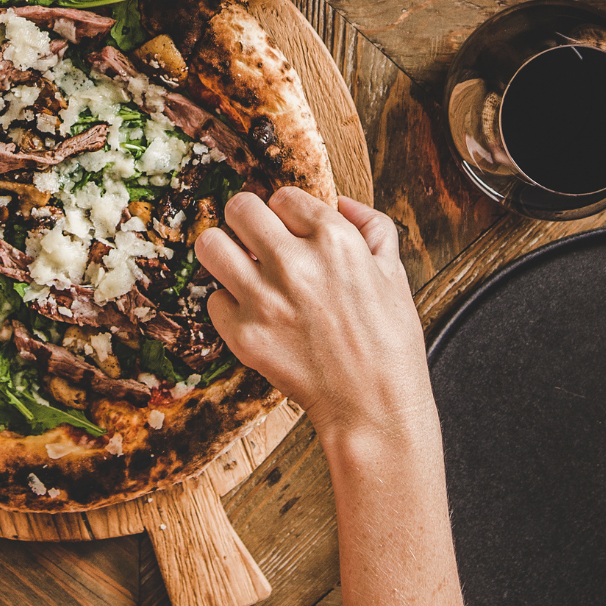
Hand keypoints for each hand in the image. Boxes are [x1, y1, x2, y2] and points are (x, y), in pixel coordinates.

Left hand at [195, 189, 435, 445]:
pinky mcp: (244, 335)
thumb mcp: (394, 273)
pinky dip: (229, 306)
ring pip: (210, 244)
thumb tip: (343, 202)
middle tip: (255, 240)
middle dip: (247, 221)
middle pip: (238, 207)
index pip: (283, 196)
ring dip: (223, 252)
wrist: (375, 408)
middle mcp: (294, 263)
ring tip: (239, 267)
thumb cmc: (389, 343)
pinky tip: (253, 314)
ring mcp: (265, 299)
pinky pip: (212, 300)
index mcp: (334, 239)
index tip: (290, 230)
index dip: (286, 213)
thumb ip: (373, 226)